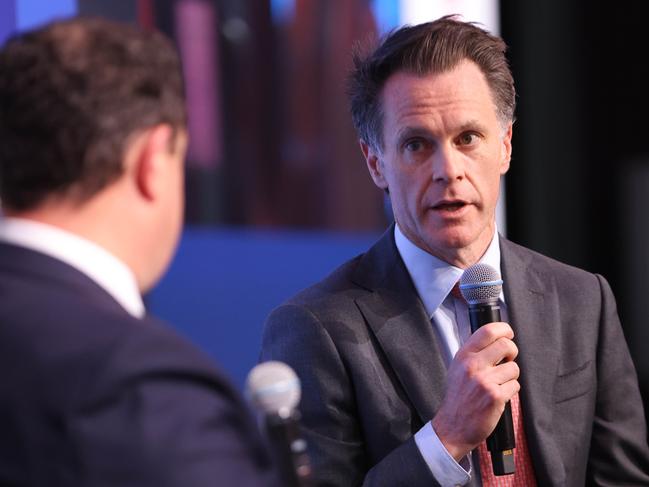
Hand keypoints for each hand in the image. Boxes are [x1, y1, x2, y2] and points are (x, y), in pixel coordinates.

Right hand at [431, 321, 519, 460]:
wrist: (453, 426)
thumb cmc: (458, 398)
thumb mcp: (457, 369)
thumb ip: (474, 354)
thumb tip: (496, 340)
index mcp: (463, 356)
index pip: (487, 331)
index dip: (503, 329)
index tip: (508, 333)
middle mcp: (473, 365)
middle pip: (506, 345)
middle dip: (512, 352)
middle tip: (507, 360)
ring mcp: (484, 381)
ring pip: (514, 368)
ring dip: (510, 376)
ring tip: (498, 384)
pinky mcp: (495, 396)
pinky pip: (515, 386)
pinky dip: (510, 391)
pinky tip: (498, 396)